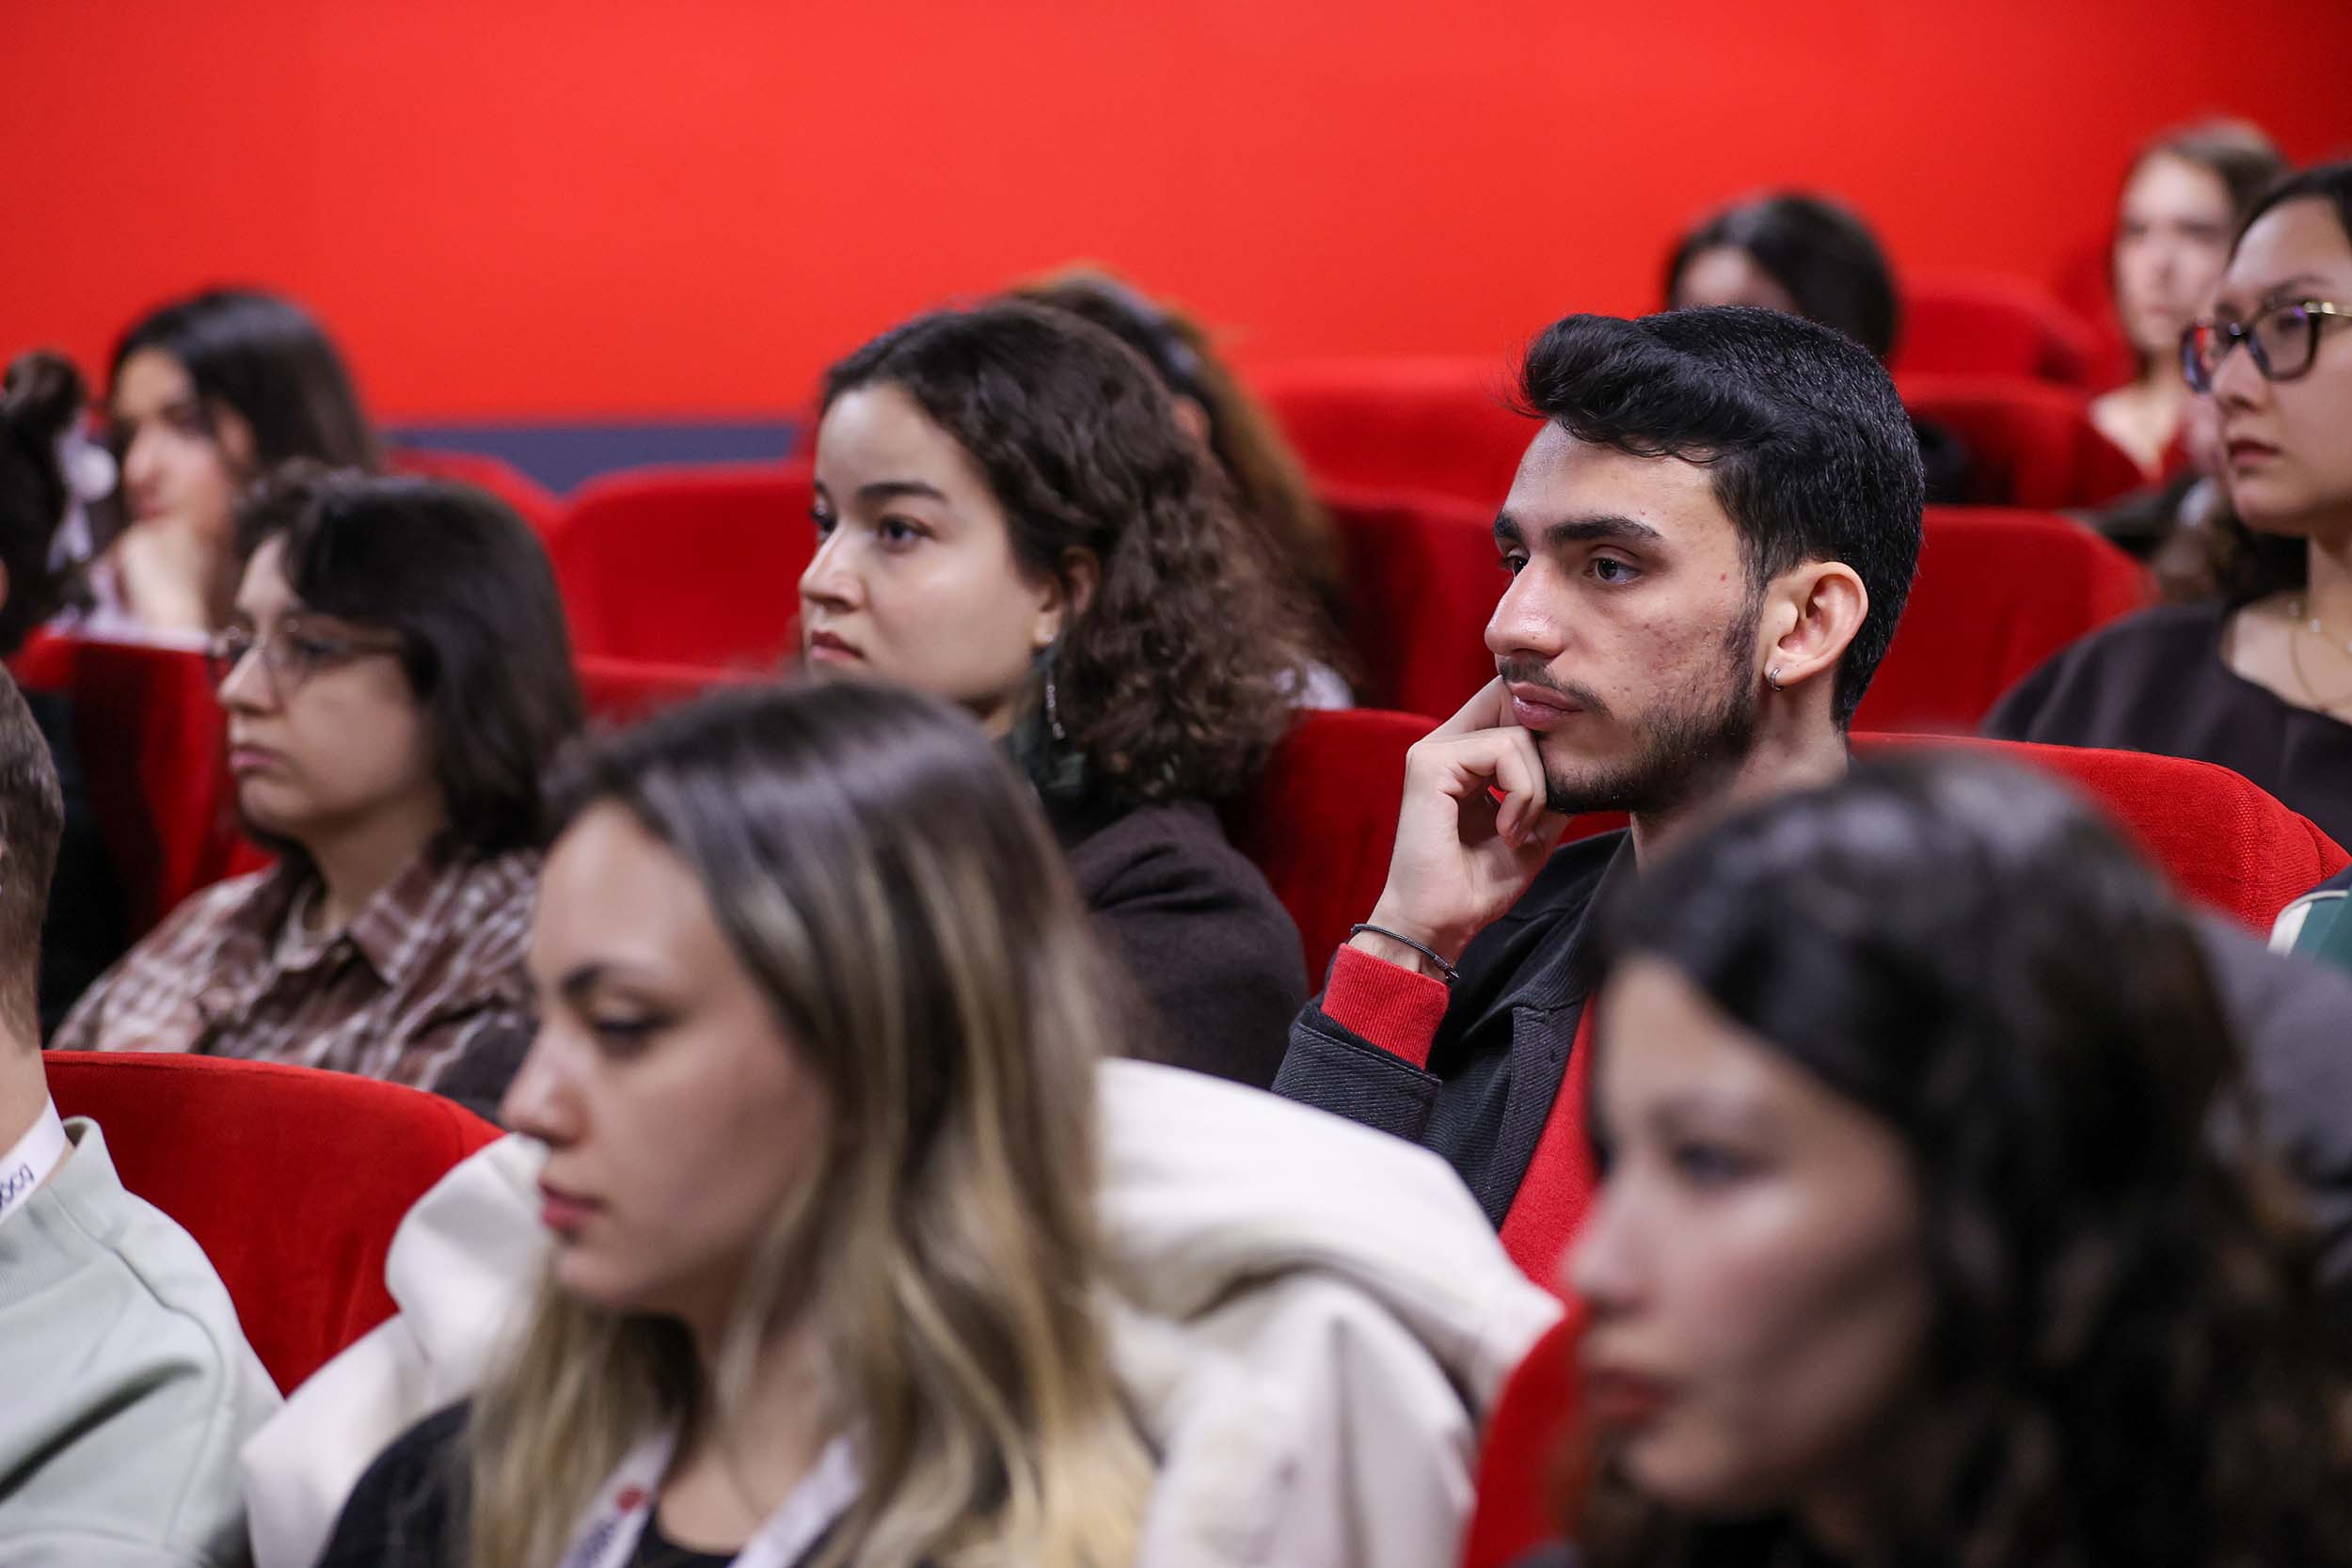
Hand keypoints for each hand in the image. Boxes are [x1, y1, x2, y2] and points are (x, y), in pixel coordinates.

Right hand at [1357, 678, 1572, 968]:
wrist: (1440, 925)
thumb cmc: (1479, 886)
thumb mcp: (1535, 828)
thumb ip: (1553, 786)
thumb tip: (1587, 752)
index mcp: (1464, 756)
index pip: (1512, 703)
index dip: (1546, 726)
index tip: (1560, 781)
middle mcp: (1446, 744)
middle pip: (1516, 701)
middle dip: (1547, 751)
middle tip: (1542, 806)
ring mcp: (1434, 750)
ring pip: (1519, 732)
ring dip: (1537, 789)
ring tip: (1517, 832)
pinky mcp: (1430, 762)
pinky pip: (1504, 749)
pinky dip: (1523, 793)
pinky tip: (1507, 831)